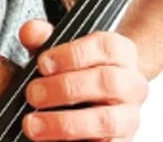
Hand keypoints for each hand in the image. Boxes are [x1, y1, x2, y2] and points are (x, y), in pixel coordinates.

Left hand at [16, 20, 147, 140]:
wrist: (102, 99)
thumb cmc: (78, 71)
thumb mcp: (60, 50)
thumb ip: (43, 38)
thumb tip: (30, 31)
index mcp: (121, 53)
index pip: (106, 47)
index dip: (72, 54)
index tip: (43, 63)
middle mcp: (132, 84)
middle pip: (107, 82)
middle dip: (65, 88)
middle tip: (33, 94)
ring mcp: (129, 116)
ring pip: (106, 120)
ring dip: (66, 123)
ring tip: (34, 124)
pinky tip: (54, 141)